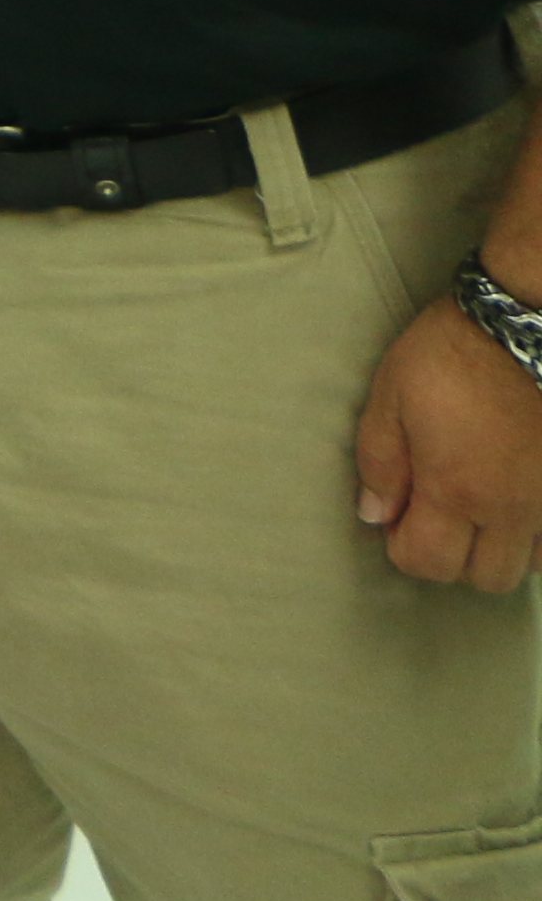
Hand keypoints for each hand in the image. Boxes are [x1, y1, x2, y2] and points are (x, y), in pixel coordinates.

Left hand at [360, 296, 541, 590]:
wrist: (528, 323)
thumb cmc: (451, 353)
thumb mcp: (391, 396)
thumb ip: (379, 462)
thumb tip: (374, 514)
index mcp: (455, 490)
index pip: (428, 563)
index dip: (403, 547)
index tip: (398, 514)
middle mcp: (511, 510)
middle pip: (485, 578)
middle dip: (454, 557)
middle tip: (439, 513)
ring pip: (530, 565)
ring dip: (501, 548)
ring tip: (482, 506)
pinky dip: (537, 533)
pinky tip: (519, 499)